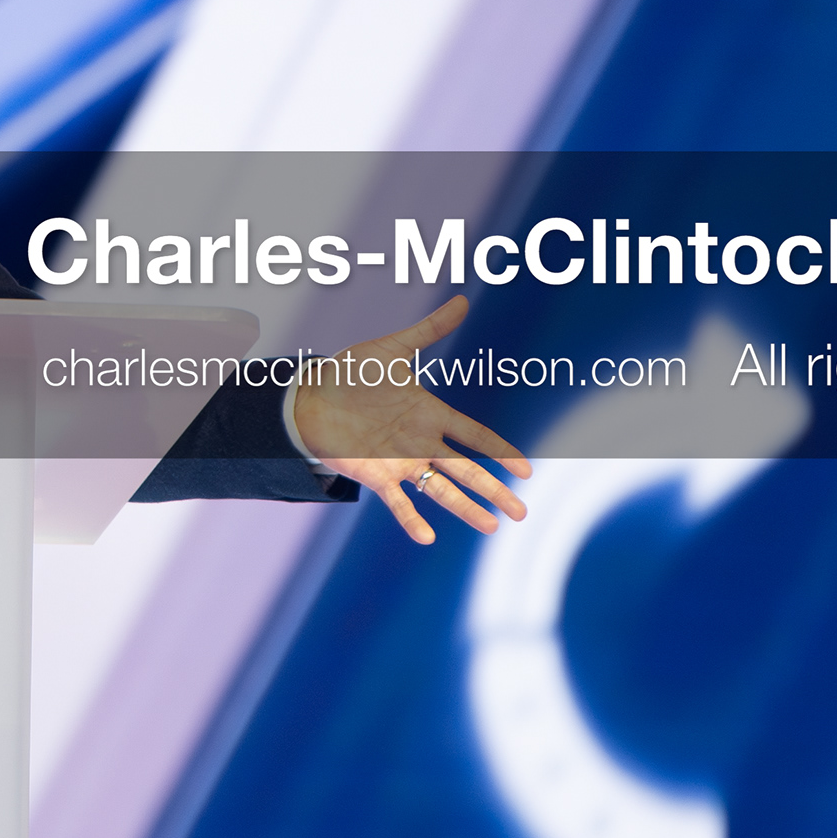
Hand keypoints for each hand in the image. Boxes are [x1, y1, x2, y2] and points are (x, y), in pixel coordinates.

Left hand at [292, 293, 533, 545]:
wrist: (308, 396)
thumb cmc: (351, 373)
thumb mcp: (392, 348)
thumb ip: (428, 330)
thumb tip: (462, 300)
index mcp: (430, 414)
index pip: (475, 435)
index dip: (501, 451)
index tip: (527, 469)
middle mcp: (421, 442)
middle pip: (467, 470)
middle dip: (494, 490)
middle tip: (522, 513)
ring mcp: (400, 462)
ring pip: (441, 490)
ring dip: (465, 508)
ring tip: (491, 528)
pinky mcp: (375, 475)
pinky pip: (397, 500)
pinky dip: (411, 518)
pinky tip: (426, 537)